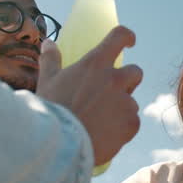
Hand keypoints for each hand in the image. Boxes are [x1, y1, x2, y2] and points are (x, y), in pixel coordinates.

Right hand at [36, 29, 142, 167]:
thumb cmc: (51, 111)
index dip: (127, 37)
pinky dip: (122, 128)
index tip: (129, 41)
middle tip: (111, 94)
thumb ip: (51, 60)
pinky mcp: (132, 123)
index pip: (119, 36)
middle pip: (135, 71)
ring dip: (121, 108)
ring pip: (132, 101)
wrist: (60, 146)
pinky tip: (105, 135)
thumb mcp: (47, 82)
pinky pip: (132, 122)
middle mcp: (115, 79)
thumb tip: (48, 42)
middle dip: (128, 80)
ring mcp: (126, 101)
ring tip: (99, 122)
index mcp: (95, 64)